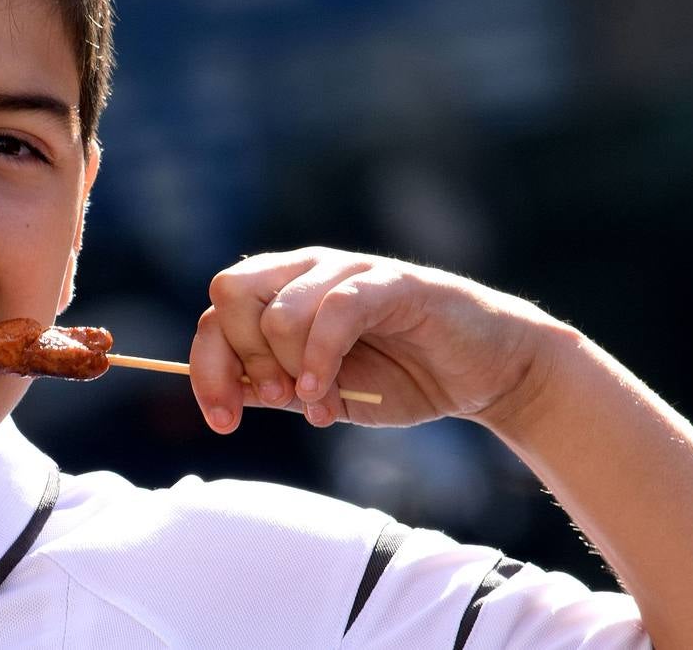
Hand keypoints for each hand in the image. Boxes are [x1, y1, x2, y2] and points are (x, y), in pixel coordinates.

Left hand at [188, 247, 571, 432]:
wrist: (484, 373)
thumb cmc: (401, 377)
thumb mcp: (322, 392)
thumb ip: (273, 388)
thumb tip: (224, 393)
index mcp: (282, 294)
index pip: (214, 315)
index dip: (208, 369)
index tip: (225, 421)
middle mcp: (305, 272)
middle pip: (229, 295)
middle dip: (243, 359)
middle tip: (278, 400)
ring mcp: (347, 272)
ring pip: (278, 309)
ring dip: (287, 370)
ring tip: (319, 405)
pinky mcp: (390, 282)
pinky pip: (336, 311)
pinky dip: (320, 359)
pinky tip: (325, 396)